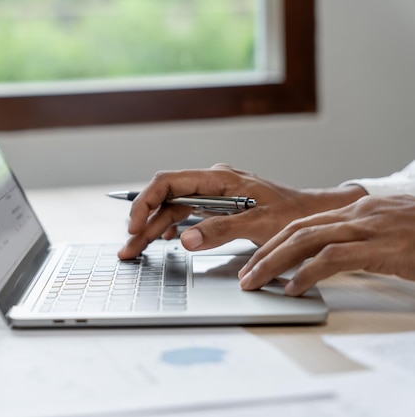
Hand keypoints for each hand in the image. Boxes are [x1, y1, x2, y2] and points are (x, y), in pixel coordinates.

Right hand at [118, 164, 365, 258]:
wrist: (315, 216)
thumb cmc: (293, 216)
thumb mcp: (259, 224)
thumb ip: (221, 229)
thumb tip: (186, 239)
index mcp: (218, 178)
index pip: (169, 182)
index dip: (146, 201)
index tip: (136, 225)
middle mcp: (211, 184)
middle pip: (166, 199)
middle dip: (144, 222)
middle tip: (128, 247)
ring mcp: (214, 196)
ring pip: (173, 209)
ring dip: (154, 229)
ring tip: (136, 249)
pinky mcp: (217, 209)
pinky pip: (186, 216)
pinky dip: (171, 229)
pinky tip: (162, 241)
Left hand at [239, 195, 414, 295]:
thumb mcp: (389, 235)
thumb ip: (360, 242)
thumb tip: (329, 260)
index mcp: (358, 210)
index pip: (305, 222)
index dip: (276, 241)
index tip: (257, 259)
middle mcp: (359, 213)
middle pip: (297, 229)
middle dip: (265, 252)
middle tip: (245, 273)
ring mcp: (369, 227)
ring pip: (306, 240)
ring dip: (274, 263)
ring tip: (255, 282)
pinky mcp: (381, 247)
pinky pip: (333, 259)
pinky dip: (306, 274)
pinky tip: (292, 289)